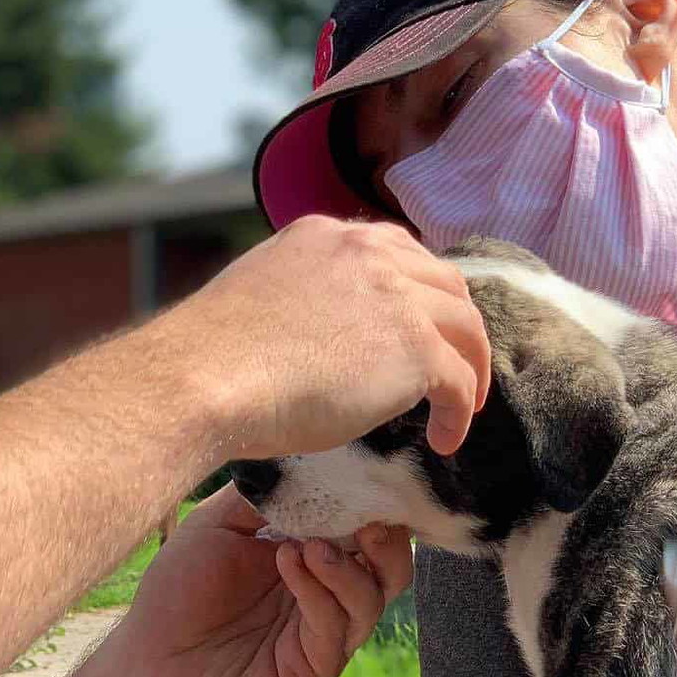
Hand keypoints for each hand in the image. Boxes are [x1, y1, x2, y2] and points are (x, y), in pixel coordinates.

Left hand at [84, 487, 413, 676]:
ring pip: (369, 602)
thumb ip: (259, 497)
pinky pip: (333, 631)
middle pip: (387, 570)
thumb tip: (305, 457)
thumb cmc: (176, 592)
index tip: (367, 475)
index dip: (372, 505)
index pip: (364, 531)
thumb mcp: (216, 526)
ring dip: (346, 567)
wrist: (144, 663)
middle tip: (367, 517)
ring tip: (310, 545)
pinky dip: (318, 593)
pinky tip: (288, 564)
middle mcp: (323, 597)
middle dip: (386, 540)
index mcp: (309, 558)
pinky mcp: (308, 673)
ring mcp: (319, 637)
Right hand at [155, 215, 489, 457]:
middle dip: (454, 323)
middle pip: (443, 280)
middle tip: (452, 363)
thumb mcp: (260, 297)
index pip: (393, 250)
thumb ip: (300, 297)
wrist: (206, 376)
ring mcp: (396, 296)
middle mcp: (366, 252)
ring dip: (469, 366)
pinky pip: (458, 380)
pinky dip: (458, 412)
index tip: (418, 323)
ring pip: (465, 326)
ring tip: (460, 406)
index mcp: (325, 235)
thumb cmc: (214, 356)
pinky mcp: (415, 347)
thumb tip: (313, 334)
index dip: (414, 289)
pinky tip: (442, 440)